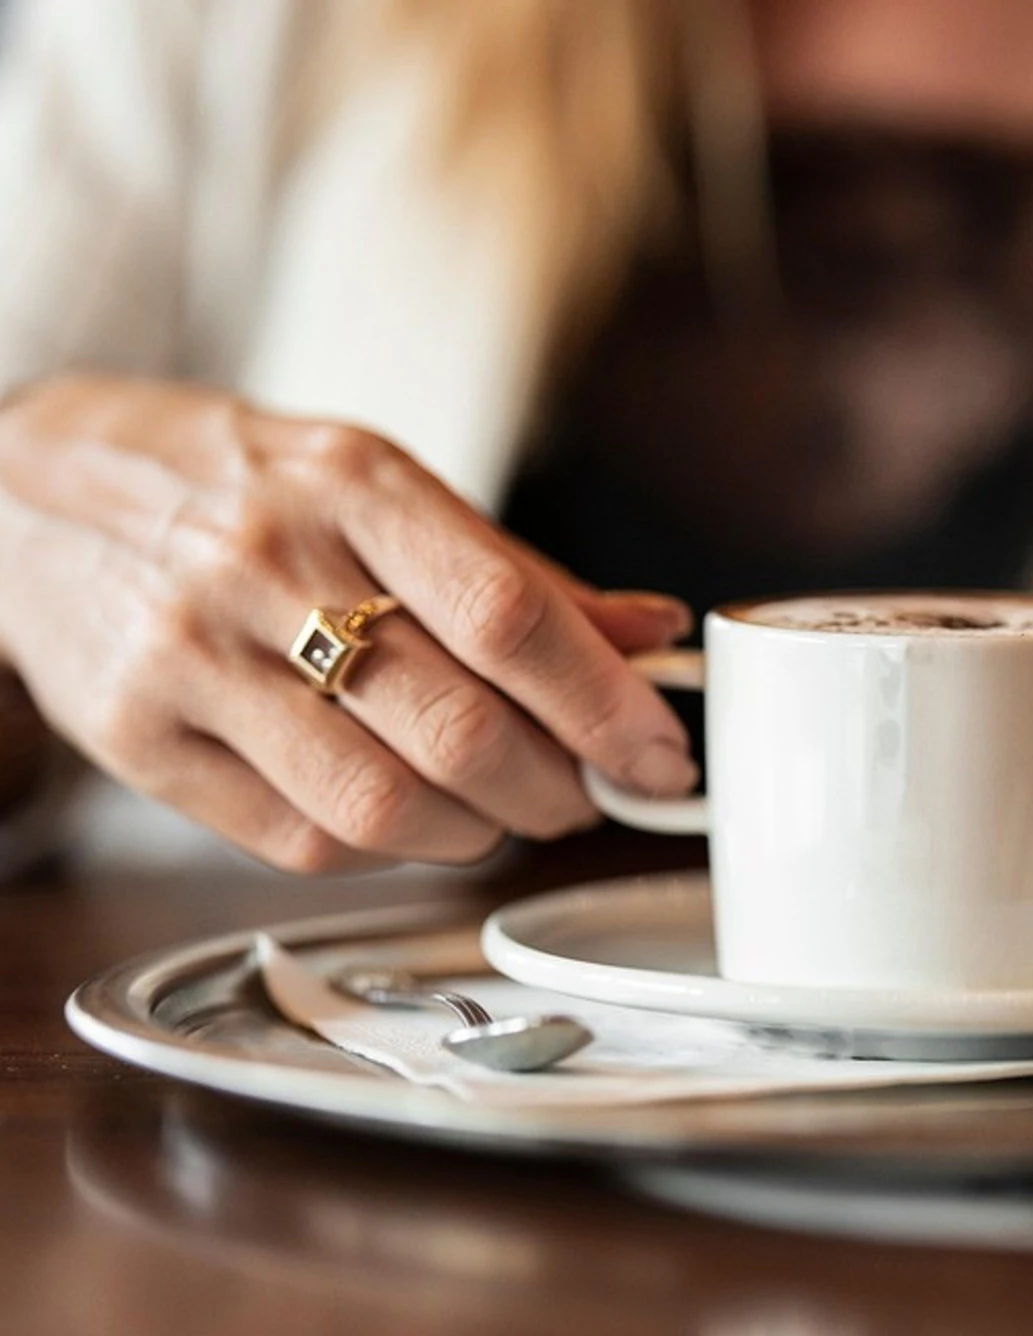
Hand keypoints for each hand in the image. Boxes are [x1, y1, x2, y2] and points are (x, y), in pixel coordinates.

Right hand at [0, 374, 695, 872]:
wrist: (24, 484)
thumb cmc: (235, 484)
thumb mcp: (378, 484)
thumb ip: (516, 570)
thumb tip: (651, 635)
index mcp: (352, 486)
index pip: (512, 617)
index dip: (607, 706)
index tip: (663, 756)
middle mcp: (267, 566)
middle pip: (459, 729)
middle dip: (559, 788)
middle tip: (590, 793)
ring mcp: (192, 659)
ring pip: (383, 805)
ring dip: (481, 831)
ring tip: (505, 809)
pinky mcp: (137, 739)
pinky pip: (299, 841)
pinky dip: (387, 848)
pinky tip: (410, 816)